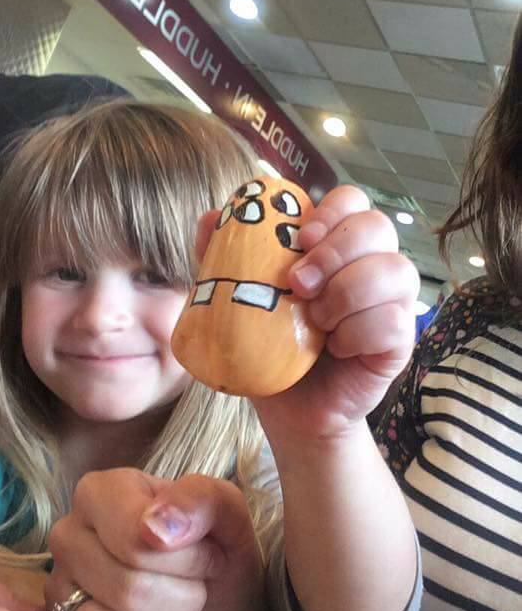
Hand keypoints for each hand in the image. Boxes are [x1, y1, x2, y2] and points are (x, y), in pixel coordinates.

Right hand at [45, 469, 263, 610]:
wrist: (226, 602)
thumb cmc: (218, 546)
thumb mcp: (227, 510)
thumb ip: (199, 499)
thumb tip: (154, 529)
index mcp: (99, 493)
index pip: (133, 537)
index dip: (186, 555)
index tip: (206, 548)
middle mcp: (69, 537)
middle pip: (126, 587)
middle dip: (182, 591)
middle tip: (195, 579)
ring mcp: (62, 593)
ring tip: (177, 604)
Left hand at [199, 184, 418, 441]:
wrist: (289, 410)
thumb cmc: (269, 347)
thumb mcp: (237, 299)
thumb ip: (224, 257)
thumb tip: (211, 216)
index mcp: (336, 246)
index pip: (352, 200)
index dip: (330, 211)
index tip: (299, 239)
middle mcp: (371, 266)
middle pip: (378, 225)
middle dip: (335, 250)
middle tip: (297, 284)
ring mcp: (391, 302)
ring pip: (396, 270)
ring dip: (348, 291)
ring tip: (315, 320)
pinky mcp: (399, 341)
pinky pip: (394, 320)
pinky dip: (359, 331)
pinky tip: (334, 346)